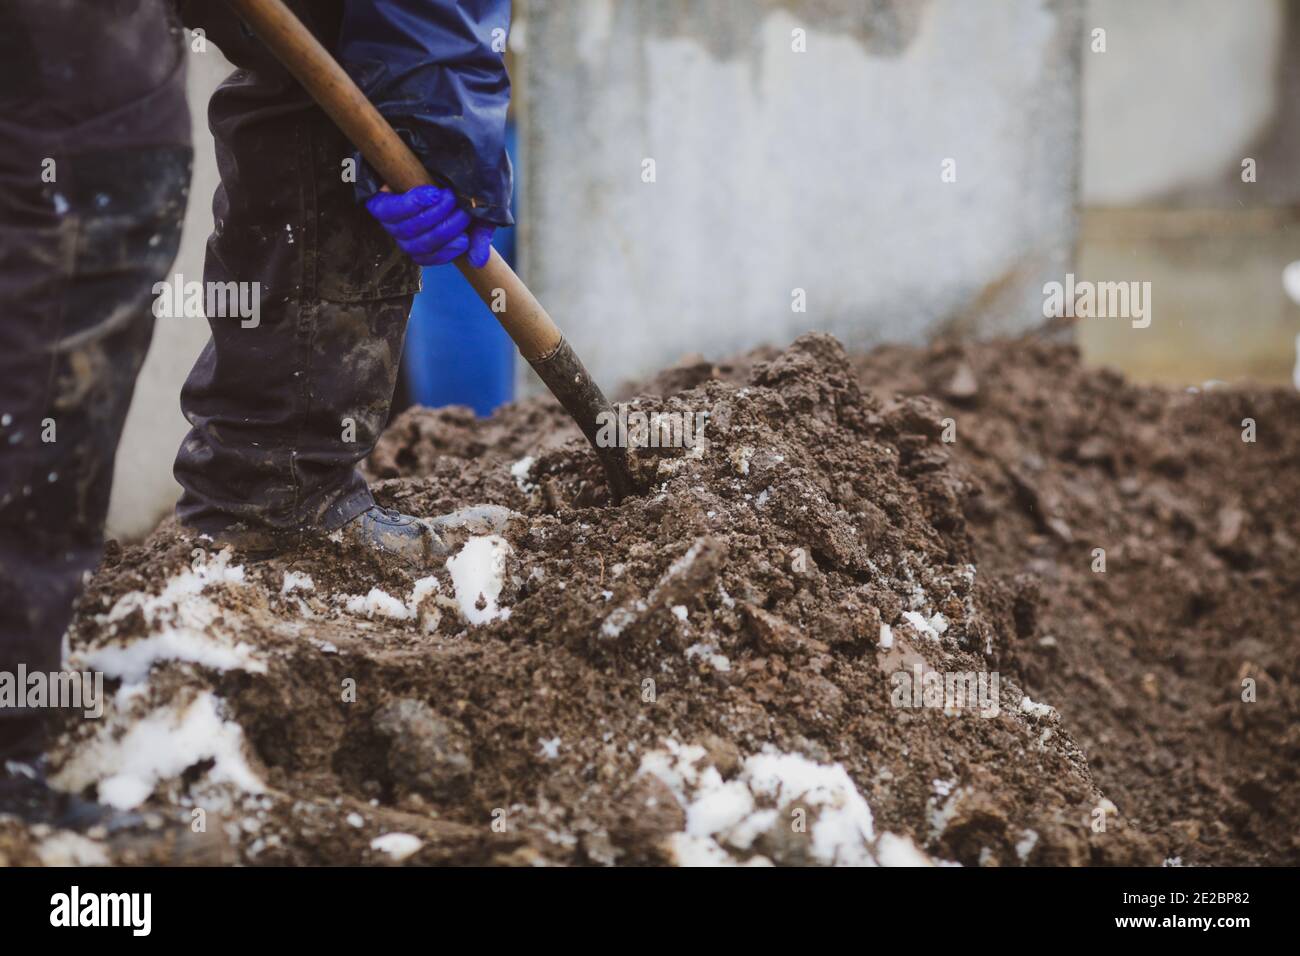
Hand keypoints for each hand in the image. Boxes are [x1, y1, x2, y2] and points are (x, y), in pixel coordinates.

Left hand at [365, 185, 494, 267]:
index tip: (464, 239)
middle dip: (443, 229)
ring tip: (449, 197)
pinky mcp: (379, 199)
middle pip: (416, 244)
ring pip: (405, 229)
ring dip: (430, 215)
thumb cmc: (462, 189)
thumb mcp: (478, 214)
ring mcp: (390, 217)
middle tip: (461, 210)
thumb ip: (479, 237)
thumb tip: (478, 261)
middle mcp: (403, 231)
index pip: (424, 257)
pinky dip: (411, 204)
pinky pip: (388, 211)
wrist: (449, 154)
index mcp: (422, 238)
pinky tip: (430, 194)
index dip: (443, 253)